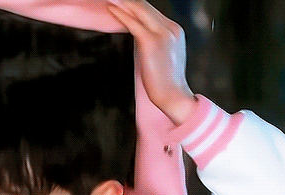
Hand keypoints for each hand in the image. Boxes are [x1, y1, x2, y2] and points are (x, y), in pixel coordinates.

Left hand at [107, 0, 196, 124]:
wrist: (172, 94)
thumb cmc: (164, 81)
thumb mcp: (163, 56)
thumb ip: (154, 43)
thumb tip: (140, 39)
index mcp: (174, 30)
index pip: (152, 12)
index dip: (135, 5)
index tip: (123, 2)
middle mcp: (170, 28)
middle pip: (146, 7)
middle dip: (129, 1)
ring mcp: (162, 33)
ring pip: (139, 11)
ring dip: (123, 2)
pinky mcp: (151, 41)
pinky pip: (132, 23)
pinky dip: (120, 14)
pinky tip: (111, 8)